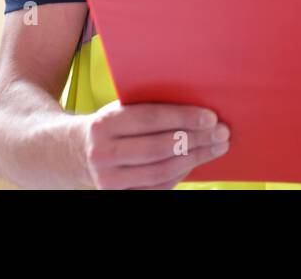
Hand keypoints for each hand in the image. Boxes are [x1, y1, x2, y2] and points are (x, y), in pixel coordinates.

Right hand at [79, 102, 229, 188]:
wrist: (78, 152)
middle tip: (222, 132)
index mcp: (104, 123)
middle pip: (160, 147)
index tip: (211, 117)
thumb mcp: (121, 108)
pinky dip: (181, 173)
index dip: (184, 118)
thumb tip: (197, 108)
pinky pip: (158, 187)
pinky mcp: (119, 196)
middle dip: (196, 139)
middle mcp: (103, 153)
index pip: (151, 118)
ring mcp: (109, 180)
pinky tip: (197, 160)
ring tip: (217, 147)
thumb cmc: (112, 124)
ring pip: (162, 170)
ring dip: (195, 158)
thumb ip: (150, 106)